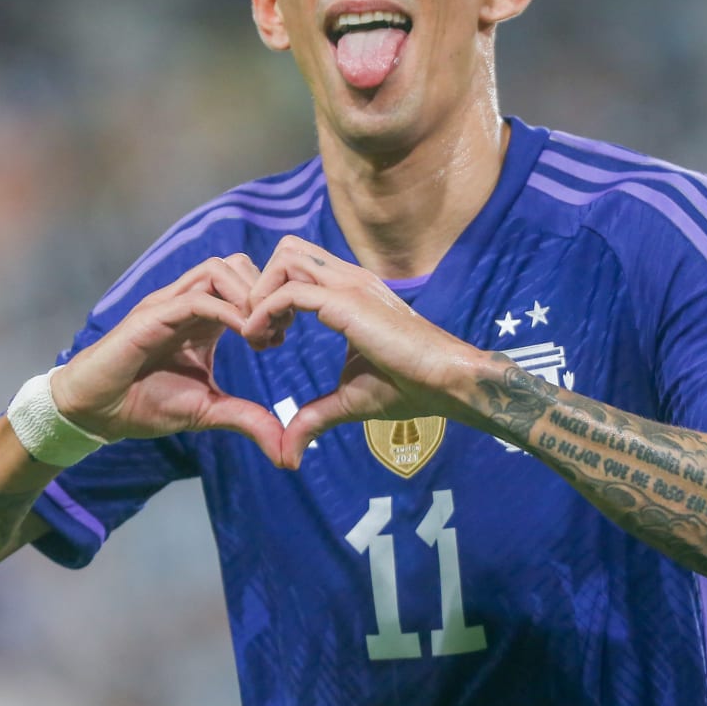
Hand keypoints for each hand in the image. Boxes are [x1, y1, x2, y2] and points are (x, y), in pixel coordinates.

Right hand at [50, 255, 283, 464]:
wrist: (96, 412)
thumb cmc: (145, 404)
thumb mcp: (208, 412)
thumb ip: (247, 420)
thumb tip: (287, 451)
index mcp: (204, 318)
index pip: (246, 282)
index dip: (272, 302)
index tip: (282, 337)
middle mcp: (188, 303)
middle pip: (238, 264)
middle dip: (266, 292)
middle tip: (277, 331)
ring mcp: (168, 305)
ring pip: (218, 269)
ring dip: (248, 295)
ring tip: (261, 334)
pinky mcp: (151, 316)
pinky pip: (197, 299)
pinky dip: (228, 312)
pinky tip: (246, 337)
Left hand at [243, 236, 481, 468]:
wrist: (446, 382)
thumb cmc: (408, 387)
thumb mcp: (349, 400)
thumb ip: (314, 416)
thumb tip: (287, 454)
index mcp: (350, 292)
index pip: (297, 267)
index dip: (272, 297)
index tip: (270, 340)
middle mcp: (348, 279)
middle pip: (286, 250)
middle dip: (260, 285)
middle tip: (262, 331)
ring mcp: (349, 285)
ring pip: (284, 258)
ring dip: (260, 294)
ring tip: (262, 336)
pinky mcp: (347, 302)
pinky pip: (289, 292)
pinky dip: (264, 312)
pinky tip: (264, 342)